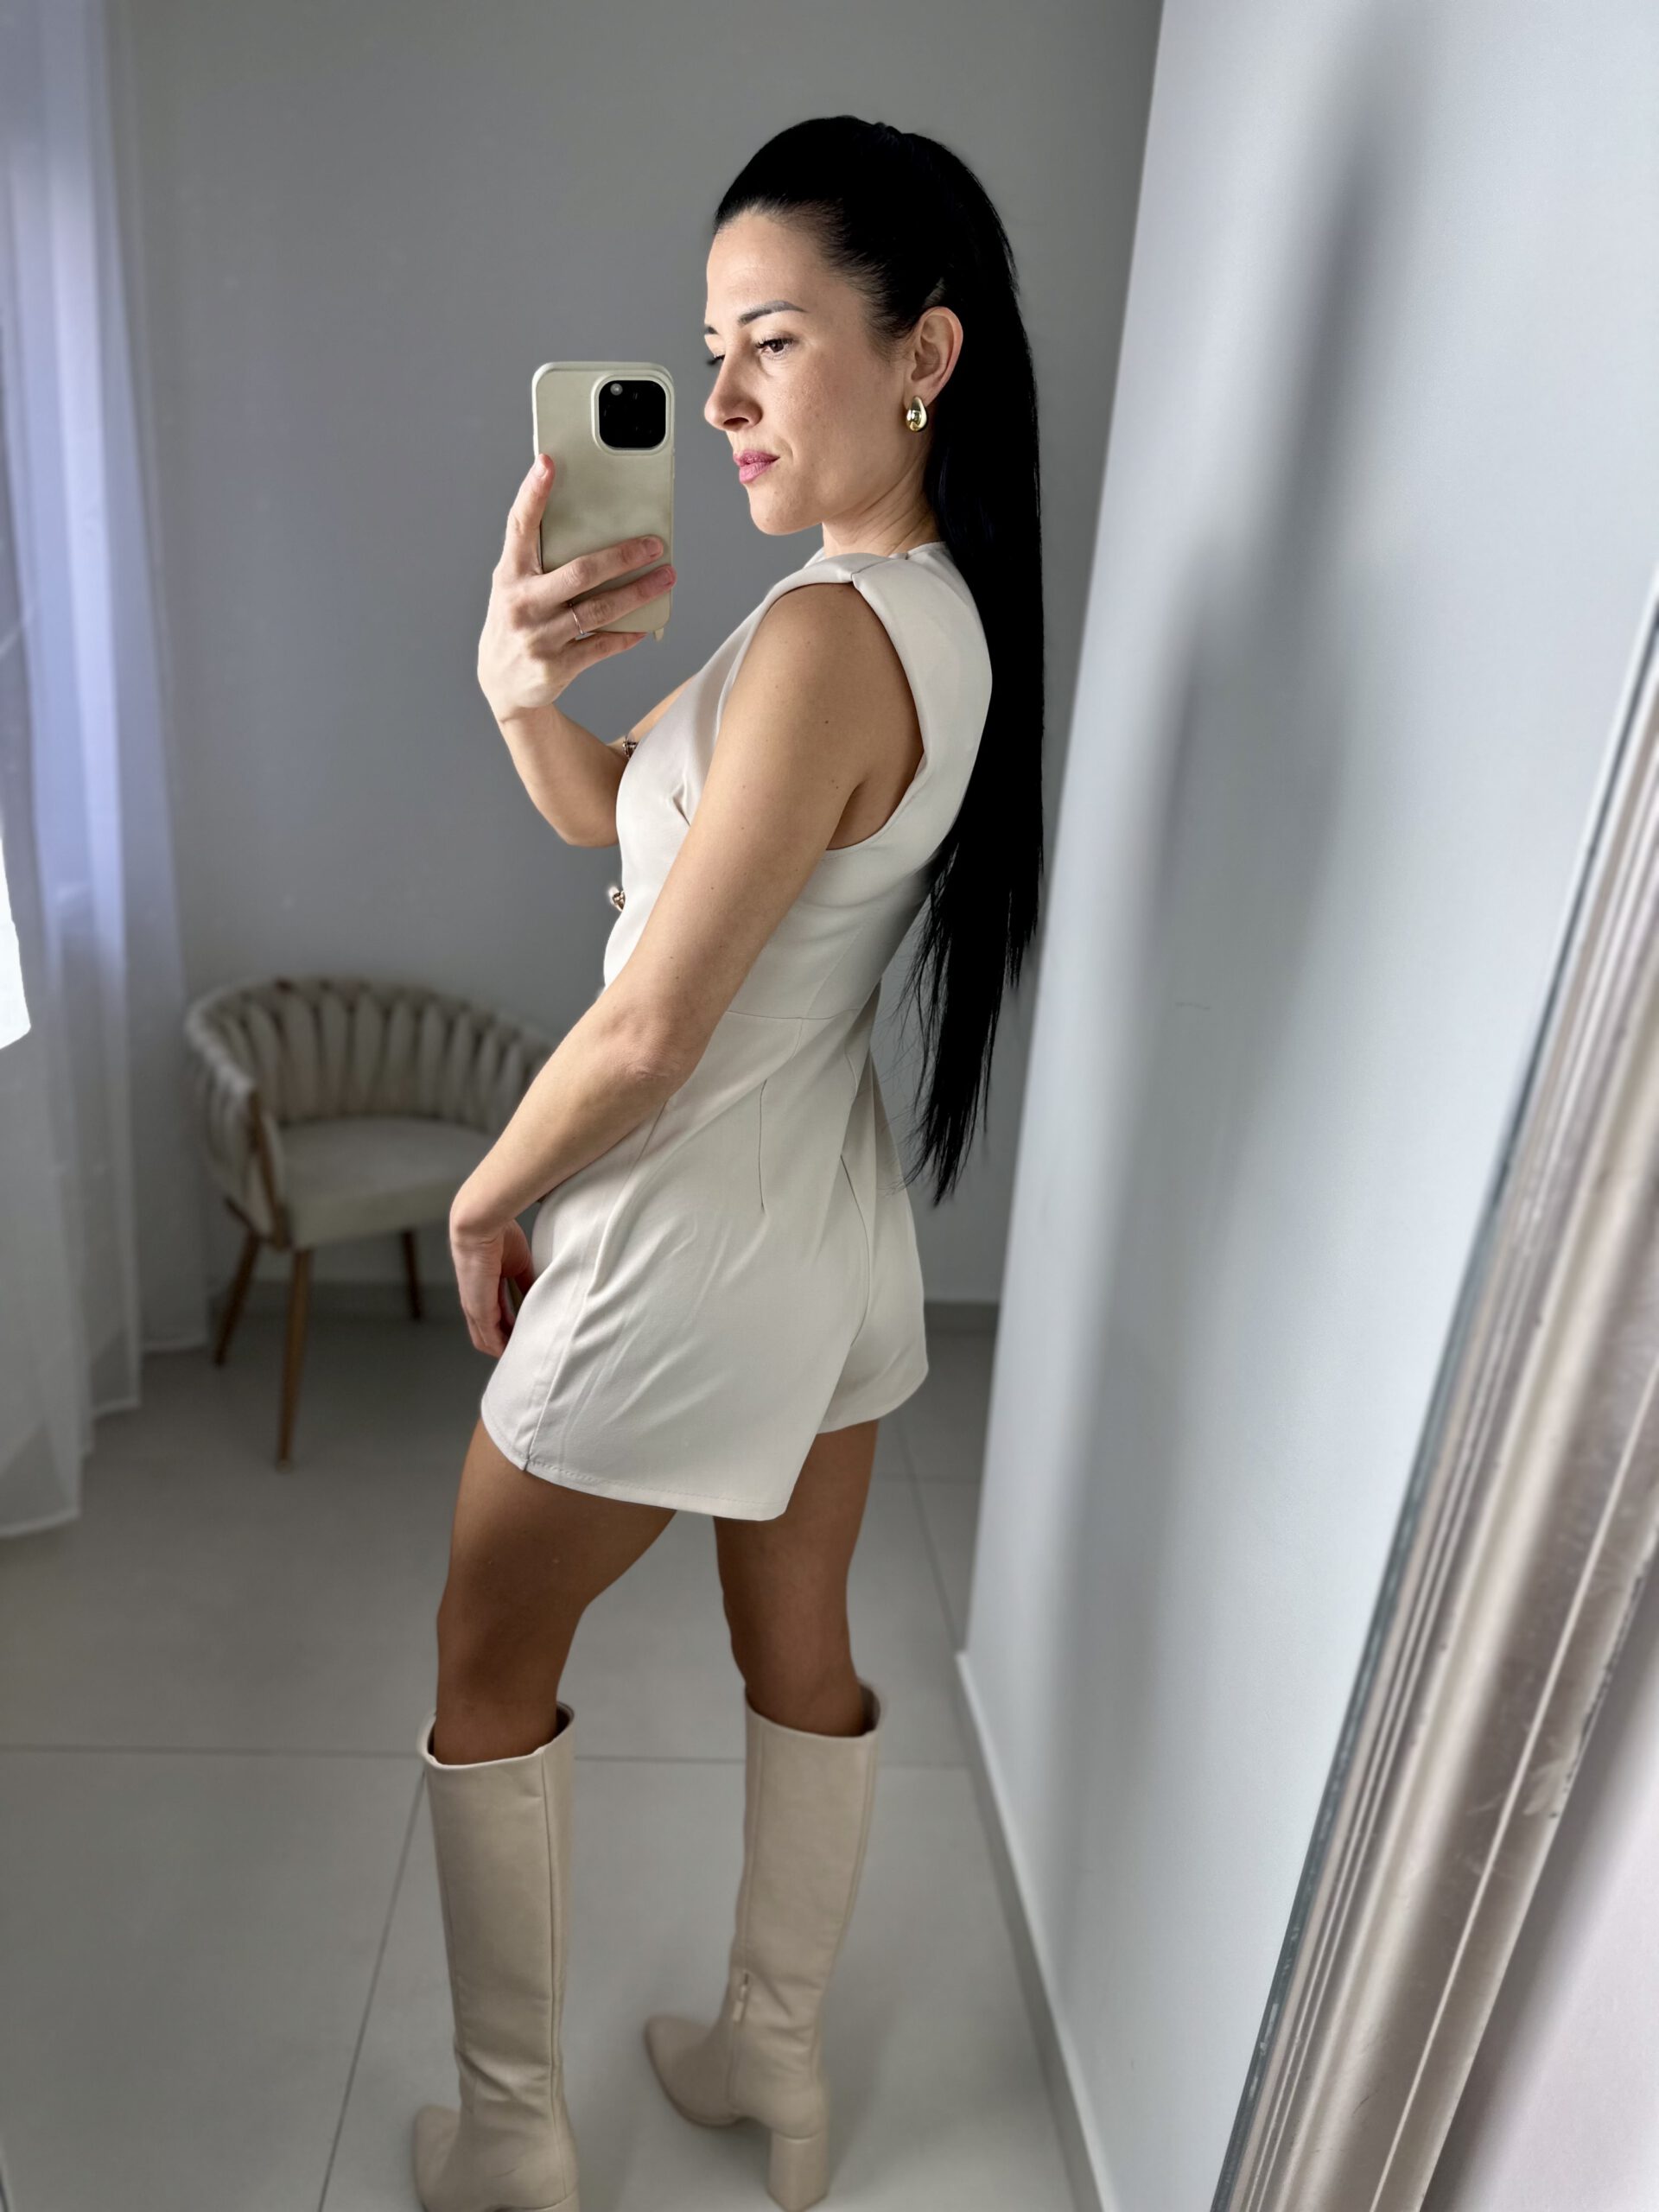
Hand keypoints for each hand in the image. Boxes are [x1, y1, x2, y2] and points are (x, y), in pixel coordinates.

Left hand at [450, 1211, 536, 1356]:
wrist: (482, 1225)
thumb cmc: (498, 1234)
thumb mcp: (519, 1263)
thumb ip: (527, 1282)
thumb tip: (538, 1295)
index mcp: (484, 1288)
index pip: (496, 1316)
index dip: (511, 1328)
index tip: (526, 1334)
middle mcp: (475, 1300)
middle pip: (489, 1333)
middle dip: (507, 1343)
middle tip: (525, 1350)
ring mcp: (475, 1307)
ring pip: (486, 1340)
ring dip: (505, 1349)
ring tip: (523, 1355)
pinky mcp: (478, 1310)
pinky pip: (490, 1338)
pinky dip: (502, 1349)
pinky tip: (514, 1354)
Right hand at [477, 453, 676, 722]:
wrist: (502, 684)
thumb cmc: (518, 620)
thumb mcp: (516, 586)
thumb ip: (543, 560)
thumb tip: (597, 528)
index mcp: (510, 574)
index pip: (520, 526)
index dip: (532, 494)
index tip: (548, 463)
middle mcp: (521, 603)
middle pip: (580, 572)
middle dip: (623, 556)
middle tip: (655, 543)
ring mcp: (539, 637)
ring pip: (599, 609)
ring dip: (639, 593)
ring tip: (666, 577)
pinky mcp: (556, 666)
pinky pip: (601, 645)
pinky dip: (627, 634)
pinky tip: (646, 624)